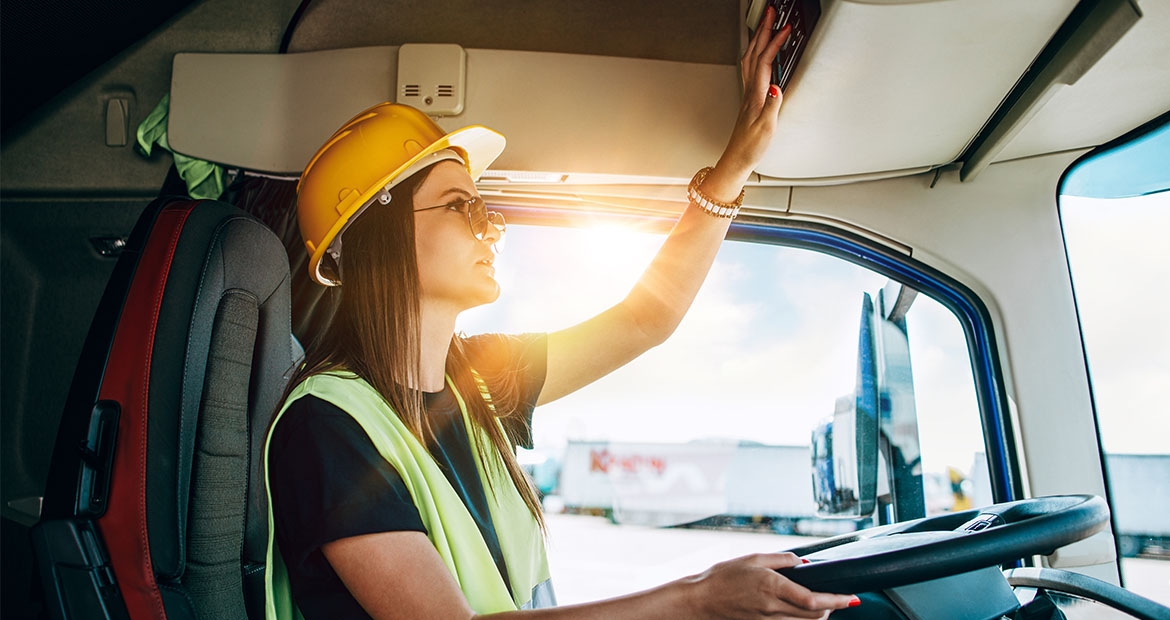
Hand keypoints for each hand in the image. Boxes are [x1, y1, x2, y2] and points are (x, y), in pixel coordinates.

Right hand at [684, 553, 857, 619]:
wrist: (700, 601)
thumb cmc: (722, 577)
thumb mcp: (752, 558)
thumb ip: (781, 559)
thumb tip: (802, 562)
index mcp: (772, 587)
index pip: (813, 600)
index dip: (837, 600)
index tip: (851, 597)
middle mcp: (773, 608)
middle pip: (815, 616)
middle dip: (833, 608)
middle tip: (842, 597)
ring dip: (819, 614)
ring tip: (825, 602)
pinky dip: (803, 618)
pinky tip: (803, 609)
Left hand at [705, 6, 791, 198]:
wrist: (737, 159)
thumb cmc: (751, 147)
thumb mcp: (766, 129)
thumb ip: (772, 107)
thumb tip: (777, 87)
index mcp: (755, 95)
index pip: (765, 62)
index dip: (775, 43)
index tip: (786, 27)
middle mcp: (750, 91)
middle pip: (754, 53)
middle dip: (763, 30)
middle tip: (772, 12)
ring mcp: (748, 93)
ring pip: (751, 58)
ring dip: (758, 38)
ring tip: (767, 24)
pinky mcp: (749, 98)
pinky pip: (752, 68)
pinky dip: (757, 53)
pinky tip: (761, 52)